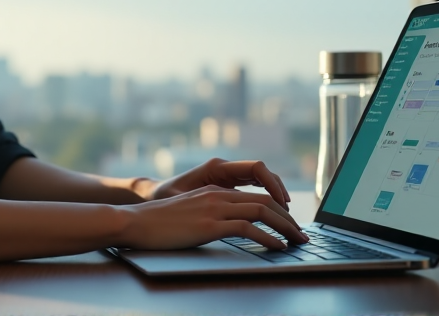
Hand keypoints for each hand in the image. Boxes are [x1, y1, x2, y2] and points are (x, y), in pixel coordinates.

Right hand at [118, 185, 308, 250]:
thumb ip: (209, 214)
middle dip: (289, 219)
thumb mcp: (189, 214)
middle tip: (302, 236)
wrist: (136, 222)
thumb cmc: (159, 223)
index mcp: (214, 191)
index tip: (289, 226)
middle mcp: (218, 195)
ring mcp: (214, 208)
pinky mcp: (210, 224)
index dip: (277, 210)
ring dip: (285, 228)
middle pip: (265, 202)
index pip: (255, 196)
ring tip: (297, 242)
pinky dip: (267, 238)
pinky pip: (247, 228)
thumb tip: (228, 227)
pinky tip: (277, 247)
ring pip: (262, 211)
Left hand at [148, 158, 291, 210]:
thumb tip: (221, 207)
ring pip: (261, 181)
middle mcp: (226, 169)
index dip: (272, 184)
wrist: (154, 192)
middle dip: (280, 193)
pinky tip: (274, 215)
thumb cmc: (164, 196)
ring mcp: (228, 175)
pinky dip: (266, 198)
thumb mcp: (182, 199)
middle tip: (292, 217)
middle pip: (264, 174)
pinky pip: (254, 188)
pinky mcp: (228, 185)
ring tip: (287, 218)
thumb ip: (202, 202)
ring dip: (276, 196)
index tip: (283, 203)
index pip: (255, 168)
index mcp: (217, 167)